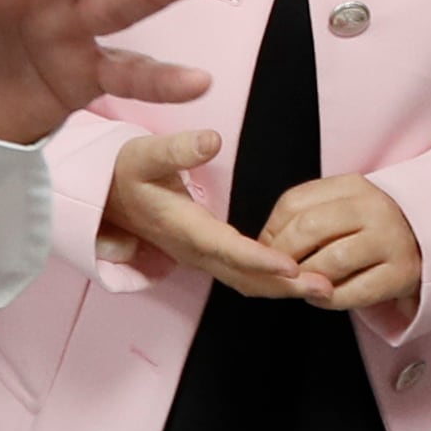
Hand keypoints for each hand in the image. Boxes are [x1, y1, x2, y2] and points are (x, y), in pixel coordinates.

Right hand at [95, 130, 331, 299]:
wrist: (103, 196)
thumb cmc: (126, 172)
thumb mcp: (144, 154)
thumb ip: (176, 149)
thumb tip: (211, 140)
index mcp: (184, 228)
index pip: (228, 249)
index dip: (261, 260)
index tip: (292, 267)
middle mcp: (194, 251)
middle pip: (245, 277)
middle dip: (285, 286)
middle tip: (326, 288)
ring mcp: (200, 258)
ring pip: (246, 283)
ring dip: (283, 290)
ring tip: (324, 289)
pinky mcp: (205, 257)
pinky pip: (242, 277)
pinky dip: (271, 284)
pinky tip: (300, 280)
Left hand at [257, 173, 419, 315]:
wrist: (428, 241)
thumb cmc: (370, 228)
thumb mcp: (343, 207)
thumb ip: (307, 216)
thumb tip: (265, 244)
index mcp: (352, 186)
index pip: (294, 202)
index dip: (272, 230)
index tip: (267, 249)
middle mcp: (373, 209)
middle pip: (308, 229)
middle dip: (283, 256)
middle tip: (279, 272)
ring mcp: (390, 241)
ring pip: (330, 263)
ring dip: (306, 279)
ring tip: (302, 285)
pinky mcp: (401, 274)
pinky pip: (353, 292)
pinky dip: (329, 300)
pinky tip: (322, 296)